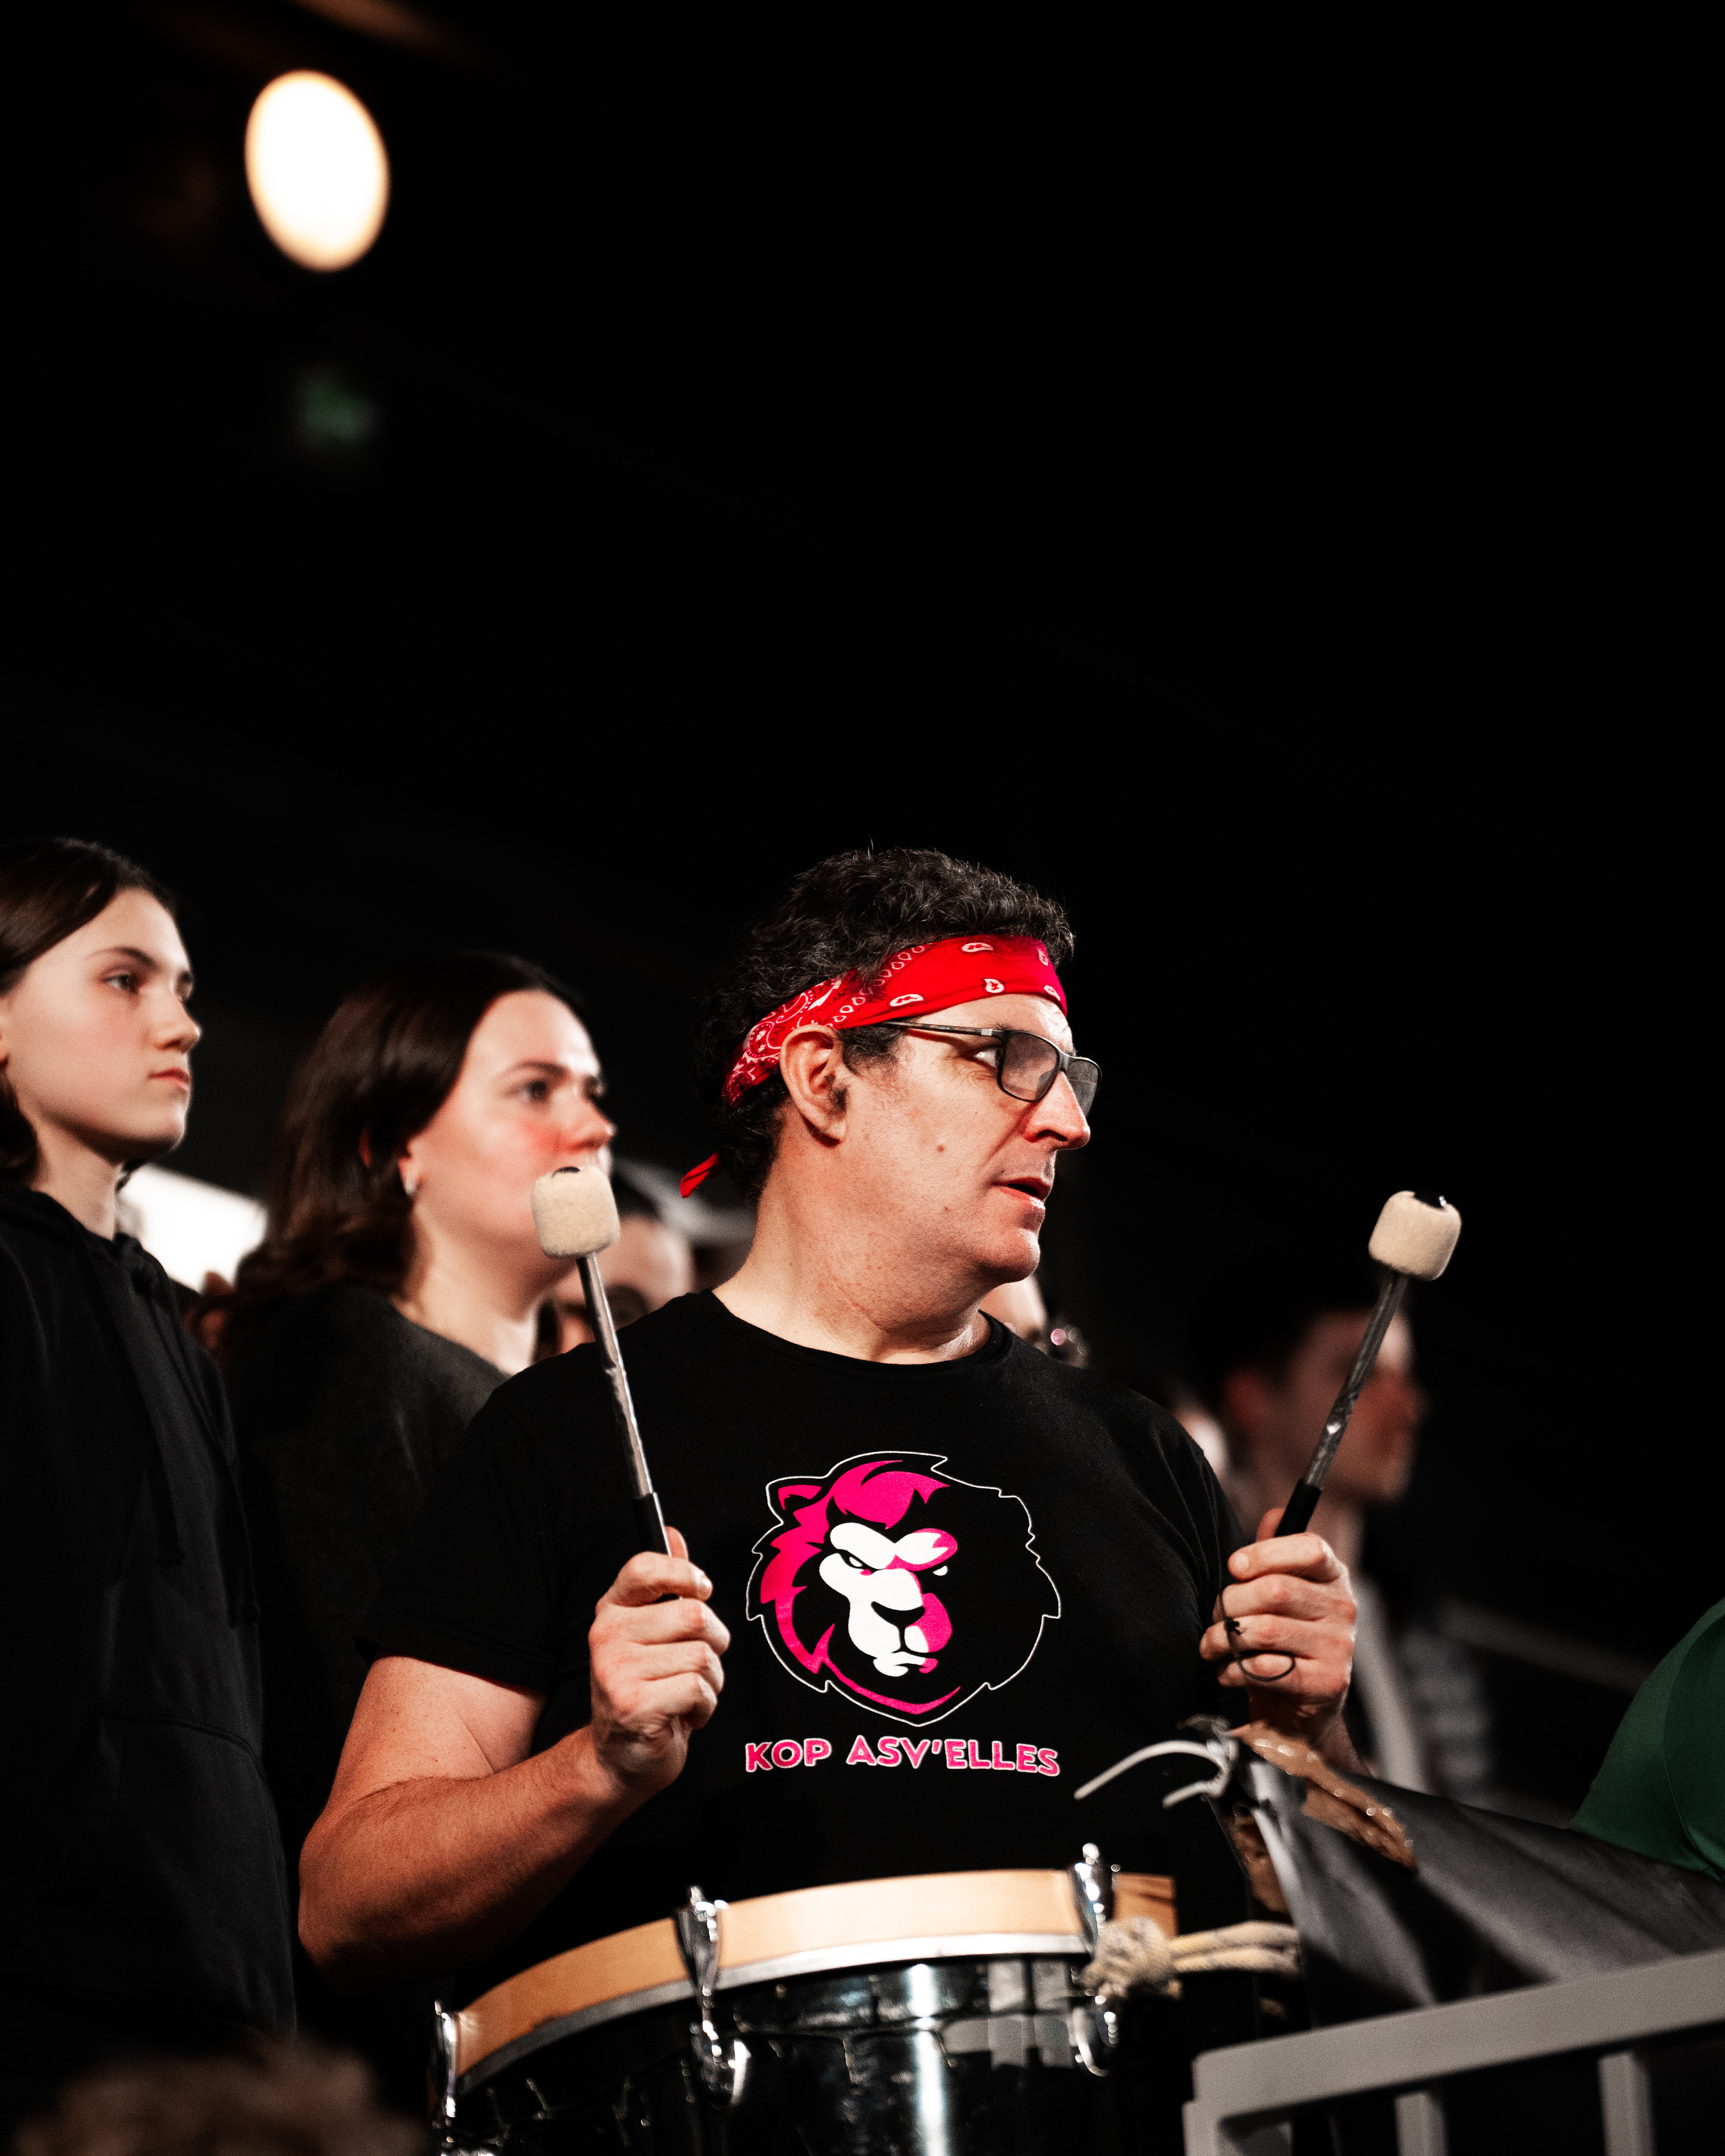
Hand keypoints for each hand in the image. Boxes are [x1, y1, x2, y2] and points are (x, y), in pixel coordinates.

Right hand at [587, 1528, 729, 1798]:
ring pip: (702, 1656)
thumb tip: (674, 1534)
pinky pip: (699, 1689)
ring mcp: (616, 1671)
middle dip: (715, 1642)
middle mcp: (607, 1636)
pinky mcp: (634, 1705)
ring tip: (688, 1694)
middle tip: (700, 1664)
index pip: (645, 1567)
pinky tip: (684, 1715)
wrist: (619, 1759)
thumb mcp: (651, 1634)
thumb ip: (665, 1586)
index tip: (703, 1590)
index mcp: (612, 1611)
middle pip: (694, 1614)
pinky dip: (706, 1707)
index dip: (684, 1572)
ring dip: (711, 1681)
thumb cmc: (645, 1689)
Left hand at [1200, 1508, 1357, 1756]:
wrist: (1301, 1709)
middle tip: (1215, 1615)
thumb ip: (1277, 1552)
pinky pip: (1269, 1669)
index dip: (1267, 1552)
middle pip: (1276, 1590)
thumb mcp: (1284, 1592)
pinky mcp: (1326, 1683)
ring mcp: (1339, 1647)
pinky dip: (1236, 1669)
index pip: (1310, 1548)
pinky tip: (1227, 1670)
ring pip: (1267, 1630)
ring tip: (1211, 1644)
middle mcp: (1343, 1608)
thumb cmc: (1284, 1639)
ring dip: (1226, 1637)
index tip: (1235, 1566)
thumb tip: (1274, 1513)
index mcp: (1333, 1577)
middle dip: (1231, 1602)